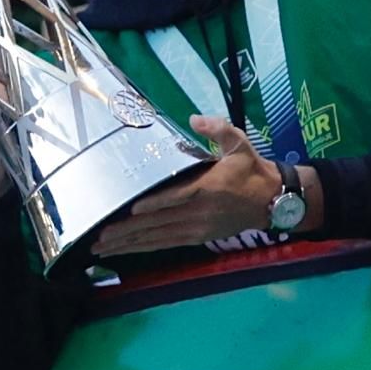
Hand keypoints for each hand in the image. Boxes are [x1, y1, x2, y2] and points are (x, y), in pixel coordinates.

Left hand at [90, 116, 286, 256]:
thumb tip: (194, 118)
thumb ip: (217, 128)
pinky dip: (144, 247)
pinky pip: (166, 244)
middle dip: (126, 231)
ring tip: (102, 248)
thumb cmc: (251, 169)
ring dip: (129, 243)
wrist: (272, 200)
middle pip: (158, 222)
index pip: (177, 196)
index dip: (154, 204)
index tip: (131, 210)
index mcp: (207, 187)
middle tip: (98, 237)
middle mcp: (199, 212)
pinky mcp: (197, 237)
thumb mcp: (239, 143)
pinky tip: (125, 250)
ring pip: (157, 237)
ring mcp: (196, 228)